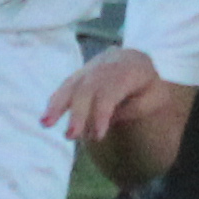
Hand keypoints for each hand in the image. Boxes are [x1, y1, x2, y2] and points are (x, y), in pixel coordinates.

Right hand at [42, 47, 174, 143]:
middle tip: (70, 136)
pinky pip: (66, 86)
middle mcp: (108, 64)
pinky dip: (55, 102)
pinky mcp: (79, 74)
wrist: (134, 61)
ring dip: (57, 105)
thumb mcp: (153, 99)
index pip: (112, 91)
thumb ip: (131, 110)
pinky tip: (46, 117)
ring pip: (73, 84)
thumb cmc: (147, 87)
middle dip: (78, 112)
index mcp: (131, 68)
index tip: (97, 137)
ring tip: (45, 123)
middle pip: (89, 88)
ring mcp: (91, 67)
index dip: (102, 113)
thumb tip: (100, 123)